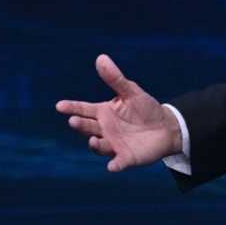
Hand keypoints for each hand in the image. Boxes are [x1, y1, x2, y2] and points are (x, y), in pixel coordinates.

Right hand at [56, 54, 181, 171]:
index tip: (59, 106)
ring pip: (99, 146)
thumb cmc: (145, 108)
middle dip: (80, 125)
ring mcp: (114, 144)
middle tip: (74, 121)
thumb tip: (101, 58)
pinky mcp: (126, 157)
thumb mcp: (131, 91)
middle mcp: (105, 129)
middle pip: (88, 127)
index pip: (83, 109)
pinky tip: (112, 166)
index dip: (71, 108)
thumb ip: (115, 78)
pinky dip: (115, 165)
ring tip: (93, 140)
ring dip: (95, 144)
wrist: (166, 127)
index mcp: (103, 112)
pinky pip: (118, 162)